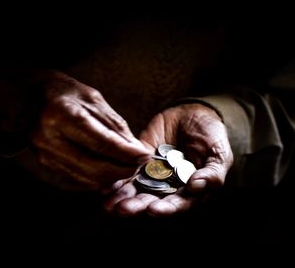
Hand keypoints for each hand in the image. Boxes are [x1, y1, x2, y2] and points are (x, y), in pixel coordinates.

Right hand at [31, 71, 150, 189]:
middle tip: (140, 164)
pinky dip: (99, 178)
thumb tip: (136, 150)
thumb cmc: (63, 93)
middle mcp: (49, 138)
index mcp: (62, 114)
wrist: (25, 98)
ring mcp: (45, 154)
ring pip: (88, 178)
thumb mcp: (92, 98)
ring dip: (113, 176)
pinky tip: (111, 169)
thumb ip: (114, 125)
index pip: (101, 142)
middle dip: (123, 170)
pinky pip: (79, 179)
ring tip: (129, 167)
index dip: (127, 153)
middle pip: (95, 167)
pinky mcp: (46, 164)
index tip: (146, 156)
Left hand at [104, 103, 233, 215]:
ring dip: (122, 198)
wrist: (194, 113)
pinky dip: (116, 178)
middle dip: (137, 206)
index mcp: (188, 189)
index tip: (154, 210)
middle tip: (123, 210)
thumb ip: (212, 173)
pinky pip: (127, 170)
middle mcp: (168, 185)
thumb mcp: (219, 154)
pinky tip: (106, 185)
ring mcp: (152, 172)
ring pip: (136, 188)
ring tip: (109, 204)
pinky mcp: (139, 159)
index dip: (166, 209)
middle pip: (152, 200)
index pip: (177, 204)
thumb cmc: (211, 136)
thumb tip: (197, 188)